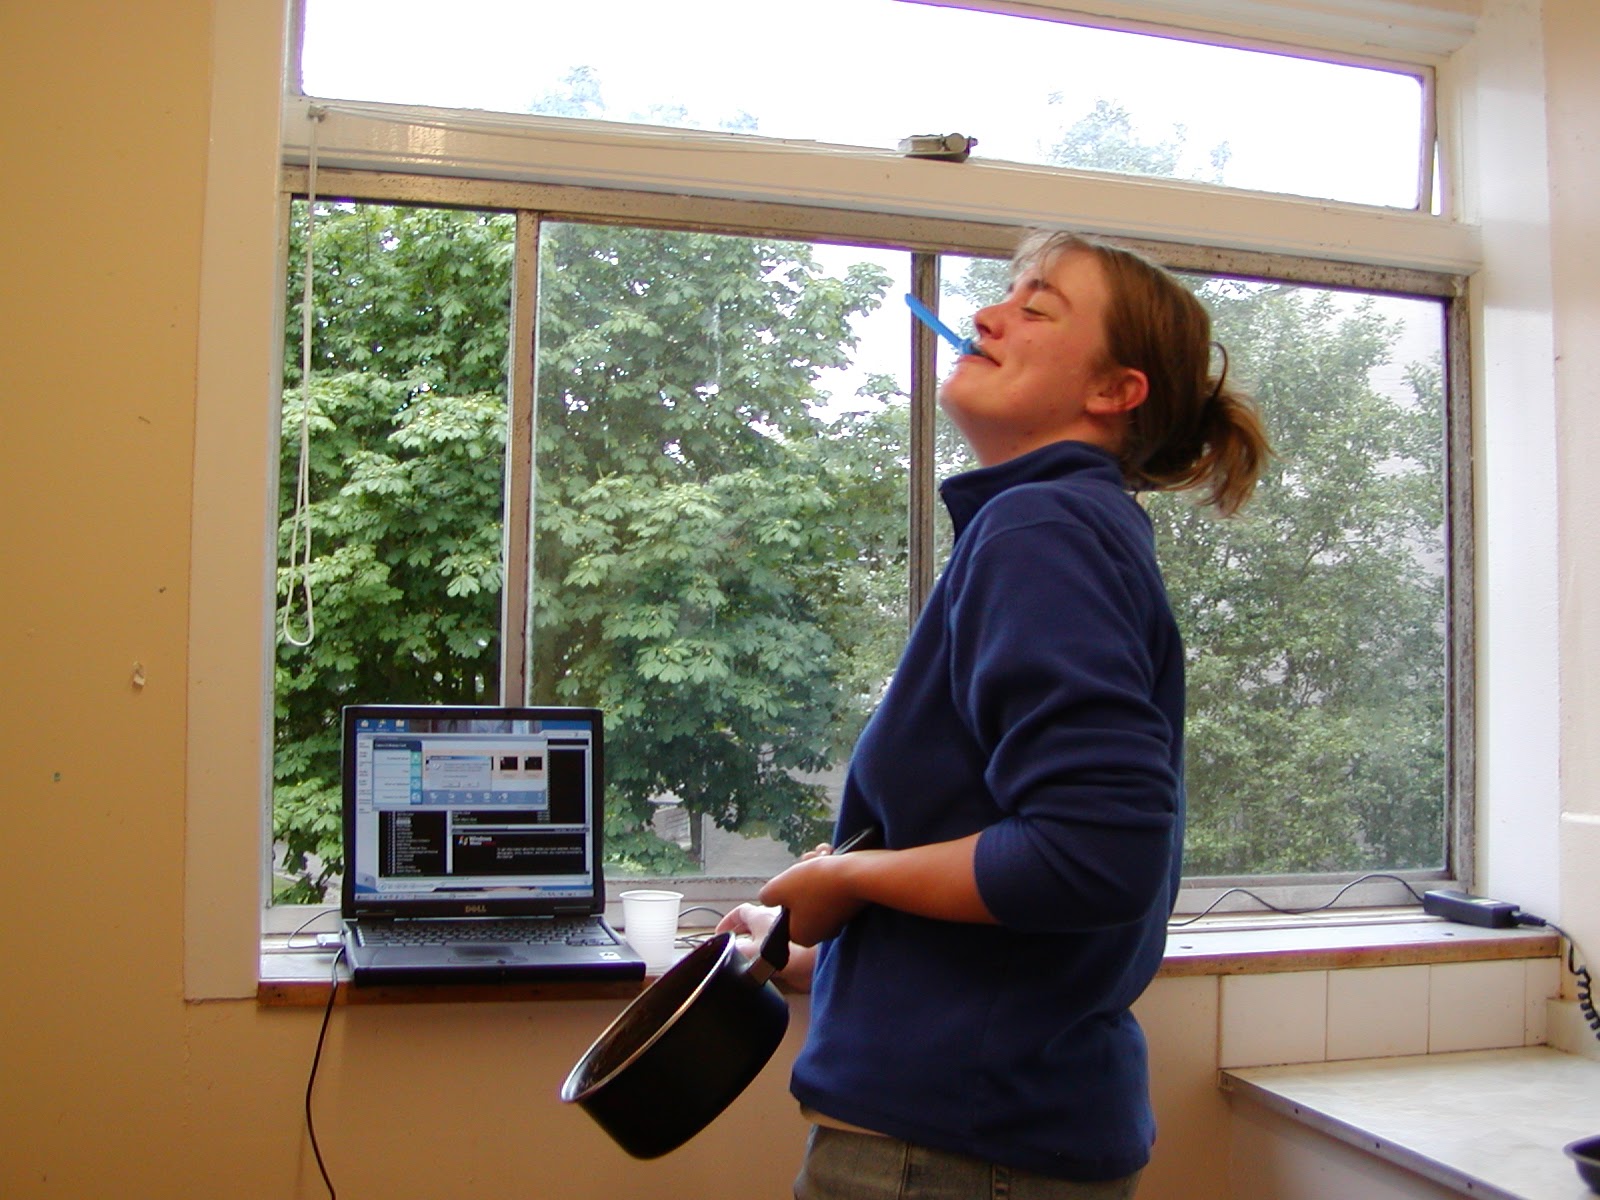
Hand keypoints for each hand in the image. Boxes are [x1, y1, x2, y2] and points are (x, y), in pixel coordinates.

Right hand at [716, 902, 816, 989]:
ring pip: (768, 929)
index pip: (740, 912)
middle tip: (734, 944)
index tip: (720, 933)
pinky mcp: (803, 940)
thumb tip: (727, 947)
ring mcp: (790, 927)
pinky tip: (773, 963)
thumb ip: (740, 950)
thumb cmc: (792, 952)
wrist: (825, 957)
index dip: (729, 921)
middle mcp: (775, 916)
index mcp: (761, 915)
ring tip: (752, 956)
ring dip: (759, 939)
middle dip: (743, 930)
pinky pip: (783, 941)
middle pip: (755, 919)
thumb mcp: (757, 953)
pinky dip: (775, 949)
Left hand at [758, 851, 876, 946]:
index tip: (790, 879)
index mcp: (802, 936)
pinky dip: (830, 869)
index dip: (785, 893)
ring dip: (815, 867)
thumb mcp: (779, 888)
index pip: (785, 914)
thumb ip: (767, 896)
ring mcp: (837, 918)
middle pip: (801, 899)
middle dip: (801, 874)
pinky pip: (832, 886)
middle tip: (806, 860)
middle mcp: (821, 932)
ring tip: (821, 853)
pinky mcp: (850, 904)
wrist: (858, 874)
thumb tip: (768, 898)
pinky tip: (830, 854)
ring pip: (816, 888)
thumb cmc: (814, 884)